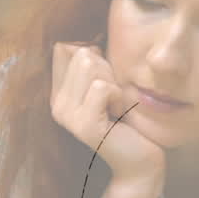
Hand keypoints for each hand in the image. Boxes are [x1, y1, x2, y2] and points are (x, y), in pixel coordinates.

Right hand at [51, 41, 166, 188]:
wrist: (142, 163)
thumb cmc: (132, 121)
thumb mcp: (111, 87)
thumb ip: (96, 64)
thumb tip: (94, 34)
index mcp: (59, 93)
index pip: (65, 47)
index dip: (94, 54)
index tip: (108, 82)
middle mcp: (57, 104)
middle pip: (80, 52)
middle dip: (108, 69)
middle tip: (116, 98)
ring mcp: (67, 115)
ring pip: (90, 65)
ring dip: (115, 82)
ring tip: (117, 107)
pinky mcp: (85, 125)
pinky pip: (104, 87)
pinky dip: (120, 96)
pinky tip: (121, 116)